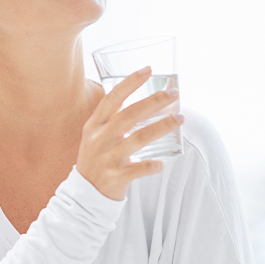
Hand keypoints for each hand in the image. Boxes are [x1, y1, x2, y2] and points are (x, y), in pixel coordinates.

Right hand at [75, 66, 183, 199]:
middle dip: (154, 101)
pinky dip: (152, 165)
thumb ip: (112, 119)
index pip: (112, 98)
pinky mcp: (116, 177)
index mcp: (94, 126)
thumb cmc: (95, 159)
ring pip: (139, 138)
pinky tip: (163, 162)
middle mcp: (100, 139)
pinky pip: (139, 169)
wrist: (84, 194)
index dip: (130, 82)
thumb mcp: (95, 136)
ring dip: (162, 127)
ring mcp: (108, 158)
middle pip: (130, 115)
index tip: (147, 70)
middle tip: (173, 94)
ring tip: (180, 119)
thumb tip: (142, 100)